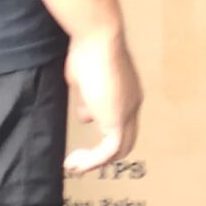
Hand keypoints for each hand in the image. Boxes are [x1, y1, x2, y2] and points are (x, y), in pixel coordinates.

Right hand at [63, 29, 141, 173]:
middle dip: (101, 156)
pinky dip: (92, 162)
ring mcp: (128, 111)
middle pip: (125, 140)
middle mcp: (132, 103)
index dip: (101, 138)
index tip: (80, 146)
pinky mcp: (118, 118)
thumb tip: (86, 117)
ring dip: (95, 162)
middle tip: (76, 162)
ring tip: (72, 166)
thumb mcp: (84, 81)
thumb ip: (87, 100)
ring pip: (120, 149)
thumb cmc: (88, 51)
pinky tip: (73, 163)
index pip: (120, 123)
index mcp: (127, 93)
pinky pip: (109, 151)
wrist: (98, 38)